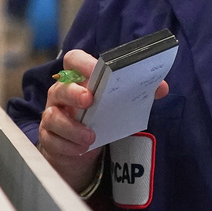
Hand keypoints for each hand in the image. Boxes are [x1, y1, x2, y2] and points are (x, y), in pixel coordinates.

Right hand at [37, 48, 168, 190]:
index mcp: (78, 79)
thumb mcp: (118, 103)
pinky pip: (52, 140)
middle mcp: (61, 94)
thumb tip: (162, 88)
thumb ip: (138, 92)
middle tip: (89, 100)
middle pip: (60, 88)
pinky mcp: (49, 137)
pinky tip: (82, 149)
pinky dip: (68, 145)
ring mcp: (52, 115)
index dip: (83, 63)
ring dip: (72, 127)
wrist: (83, 146)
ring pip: (52, 117)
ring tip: (90, 137)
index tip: (97, 70)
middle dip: (74, 93)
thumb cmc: (100, 116)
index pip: (74, 61)